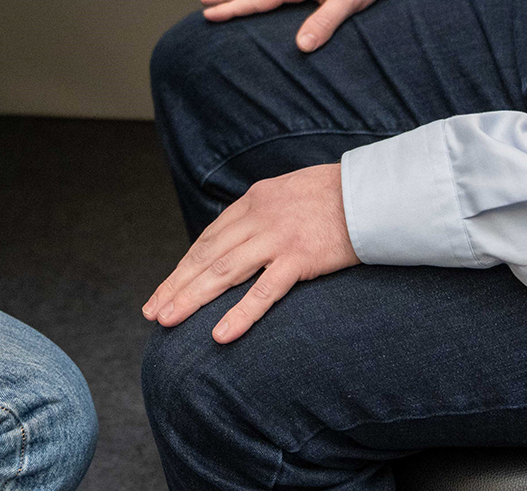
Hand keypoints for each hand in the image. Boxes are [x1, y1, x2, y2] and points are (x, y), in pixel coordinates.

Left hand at [142, 164, 357, 343]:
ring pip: (223, 272)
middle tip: (152, 311)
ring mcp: (277, 238)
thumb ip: (265, 214)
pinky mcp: (299, 258)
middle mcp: (258, 217)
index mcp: (254, 201)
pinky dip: (239, 313)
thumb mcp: (290, 194)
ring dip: (191, 298)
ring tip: (167, 321)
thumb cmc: (337, 197)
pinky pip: (263, 291)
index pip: (209, 238)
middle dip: (176, 284)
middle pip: (206, 256)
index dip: (184, 266)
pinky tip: (219, 334)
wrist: (374, 193)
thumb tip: (245, 237)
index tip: (166, 288)